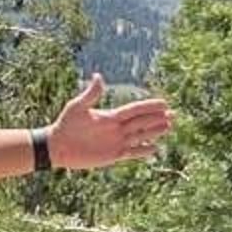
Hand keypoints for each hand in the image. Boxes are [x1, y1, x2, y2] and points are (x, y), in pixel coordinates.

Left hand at [48, 73, 173, 170]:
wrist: (57, 146)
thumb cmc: (65, 125)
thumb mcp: (77, 107)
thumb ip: (90, 94)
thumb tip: (99, 76)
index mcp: (110, 116)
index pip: (134, 110)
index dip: (149, 106)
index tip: (164, 103)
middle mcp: (116, 128)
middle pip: (142, 122)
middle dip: (157, 118)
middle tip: (174, 115)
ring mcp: (116, 142)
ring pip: (140, 136)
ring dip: (154, 132)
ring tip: (169, 127)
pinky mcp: (113, 155)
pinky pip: (132, 153)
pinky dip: (143, 151)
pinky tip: (155, 149)